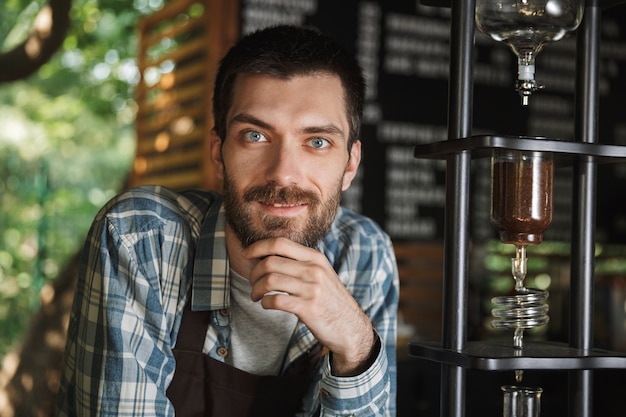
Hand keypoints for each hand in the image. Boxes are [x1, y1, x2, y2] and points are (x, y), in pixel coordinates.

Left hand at [242, 237, 375, 375]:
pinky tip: (266, 305)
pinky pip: (275, 300)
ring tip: (256, 296)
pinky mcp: (308, 308)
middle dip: (253, 272)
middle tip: (252, 282)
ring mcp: (312, 289)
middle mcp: (314, 270)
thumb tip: (268, 255)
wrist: (350, 327)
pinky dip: (264, 302)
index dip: (258, 247)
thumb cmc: (330, 300)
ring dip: (255, 289)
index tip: (246, 254)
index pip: (280, 243)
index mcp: (315, 258)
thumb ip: (300, 263)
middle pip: (270, 262)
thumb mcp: (321, 274)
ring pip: (269, 280)